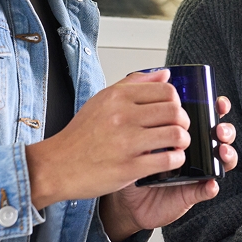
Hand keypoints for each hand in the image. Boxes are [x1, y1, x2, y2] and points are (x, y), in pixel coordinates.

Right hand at [24, 69, 191, 209]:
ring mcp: (126, 142)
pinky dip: (176, 160)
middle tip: (180, 129)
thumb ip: (135, 84)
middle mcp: (122, 116)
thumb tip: (165, 74)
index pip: (166, 91)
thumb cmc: (80, 135)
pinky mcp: (129, 167)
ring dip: (183, 141)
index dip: (176, 102)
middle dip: (184, 121)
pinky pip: (168, 160)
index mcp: (117, 97)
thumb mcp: (102, 100)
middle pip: (175, 112)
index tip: (174, 111)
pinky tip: (171, 160)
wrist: (57, 165)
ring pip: (176, 134)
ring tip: (178, 145)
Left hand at [100, 94, 237, 241]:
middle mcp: (194, 149)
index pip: (208, 115)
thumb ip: (149, 101)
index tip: (218, 103)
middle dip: (226, 129)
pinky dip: (211, 186)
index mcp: (183, 130)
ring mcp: (196, 170)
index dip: (218, 109)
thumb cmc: (129, 158)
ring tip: (220, 151)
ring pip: (223, 161)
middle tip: (219, 129)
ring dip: (227, 155)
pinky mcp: (191, 192)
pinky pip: (207, 189)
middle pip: (220, 135)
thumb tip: (164, 73)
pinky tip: (210, 183)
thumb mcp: (135, 126)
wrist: (121, 195)